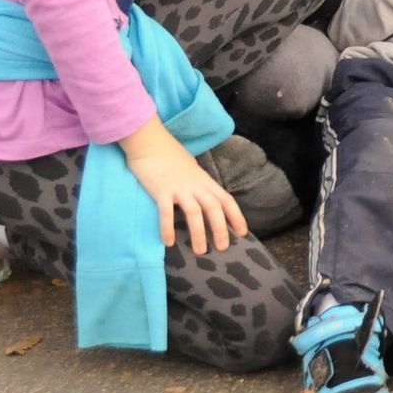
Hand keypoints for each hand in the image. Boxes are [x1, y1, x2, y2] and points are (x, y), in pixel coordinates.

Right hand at [119, 118, 248, 254]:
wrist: (149, 140)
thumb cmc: (170, 156)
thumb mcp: (192, 170)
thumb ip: (199, 185)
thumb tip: (206, 201)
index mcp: (204, 180)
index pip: (226, 199)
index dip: (236, 216)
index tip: (243, 233)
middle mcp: (195, 184)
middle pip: (214, 207)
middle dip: (221, 228)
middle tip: (223, 248)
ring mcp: (178, 187)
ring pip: (194, 212)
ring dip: (198, 233)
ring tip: (200, 252)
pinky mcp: (161, 189)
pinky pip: (166, 211)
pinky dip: (168, 227)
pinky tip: (168, 242)